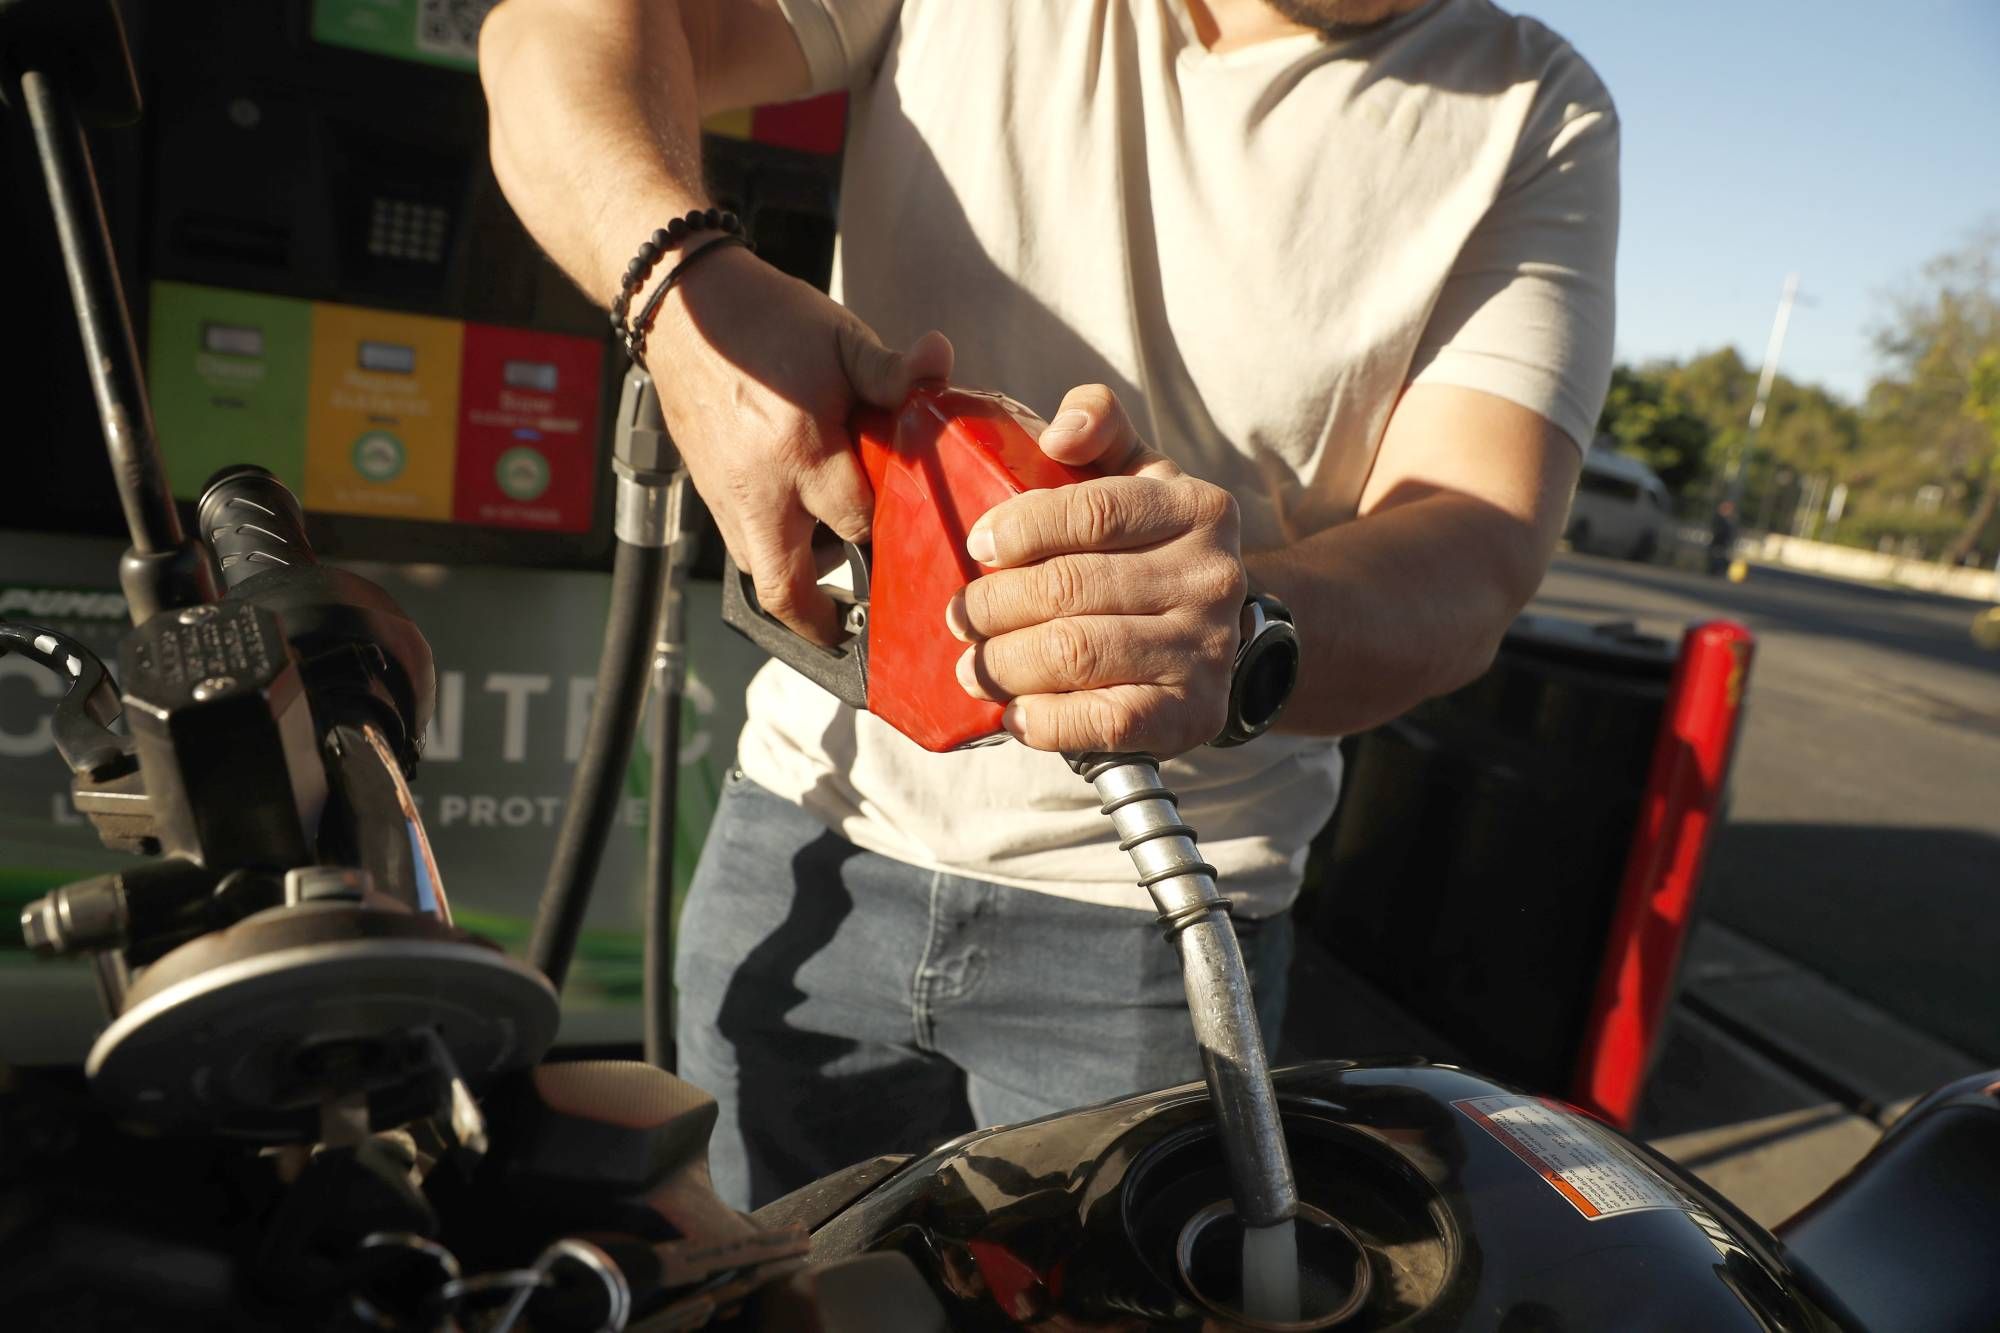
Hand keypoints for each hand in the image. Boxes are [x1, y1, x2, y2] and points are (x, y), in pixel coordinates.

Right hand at [648, 246, 953, 642]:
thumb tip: (938, 361)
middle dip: (822, 621)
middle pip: (787, 587)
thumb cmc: (766, 321)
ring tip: (838, 566)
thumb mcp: (838, 336)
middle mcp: (758, 489)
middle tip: (855, 630)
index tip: (913, 537)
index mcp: (799, 450)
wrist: (685, 309)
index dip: (890, 532)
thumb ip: (889, 368)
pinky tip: (803, 532)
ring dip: (799, 581)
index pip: (858, 520)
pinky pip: (741, 545)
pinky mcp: (707, 493)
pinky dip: (774, 552)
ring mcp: (725, 497)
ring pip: (760, 572)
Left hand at [947, 386, 1245, 755]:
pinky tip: (1015, 712)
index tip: (978, 546)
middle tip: (960, 617)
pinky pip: (1104, 720)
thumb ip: (1099, 428)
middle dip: (994, 605)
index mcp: (1197, 507)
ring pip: (1075, 653)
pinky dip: (1044, 720)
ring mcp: (1206, 650)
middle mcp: (1212, 578)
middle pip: (1070, 587)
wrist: (1211, 637)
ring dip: (1004, 663)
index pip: (1093, 509)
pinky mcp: (1193, 714)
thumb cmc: (1149, 549)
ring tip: (974, 665)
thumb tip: (1059, 432)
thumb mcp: (1135, 475)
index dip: (1021, 527)